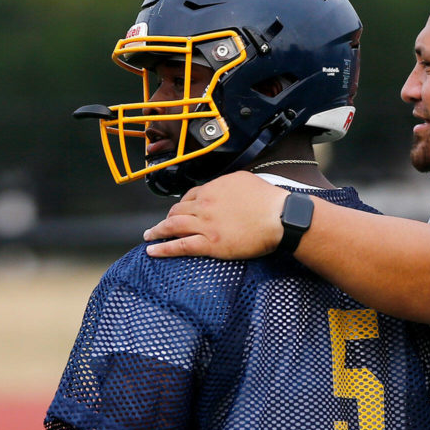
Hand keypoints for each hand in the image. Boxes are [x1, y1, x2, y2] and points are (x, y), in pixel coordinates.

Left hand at [143, 171, 288, 258]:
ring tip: (149, 236)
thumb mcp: (245, 180)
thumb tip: (222, 188)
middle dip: (167, 218)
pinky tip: (153, 250)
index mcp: (213, 188)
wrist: (279, 217)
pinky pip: (180, 246)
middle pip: (177, 210)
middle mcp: (204, 204)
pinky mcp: (210, 243)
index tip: (179, 211)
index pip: (190, 196)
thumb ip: (228, 184)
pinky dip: (163, 248)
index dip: (182, 205)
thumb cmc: (268, 200)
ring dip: (157, 231)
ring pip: (173, 226)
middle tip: (161, 226)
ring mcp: (205, 224)